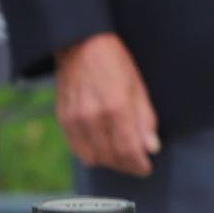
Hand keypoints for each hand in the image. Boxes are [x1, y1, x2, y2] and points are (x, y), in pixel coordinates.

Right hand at [53, 32, 158, 177]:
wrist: (81, 45)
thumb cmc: (114, 61)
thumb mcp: (138, 85)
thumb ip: (144, 119)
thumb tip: (151, 146)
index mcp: (116, 107)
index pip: (128, 149)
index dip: (139, 164)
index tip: (146, 167)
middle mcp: (93, 118)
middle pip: (111, 157)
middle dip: (126, 164)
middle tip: (136, 161)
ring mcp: (75, 120)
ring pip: (92, 158)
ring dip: (109, 160)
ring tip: (120, 153)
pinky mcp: (62, 120)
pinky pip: (76, 149)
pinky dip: (91, 153)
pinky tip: (102, 145)